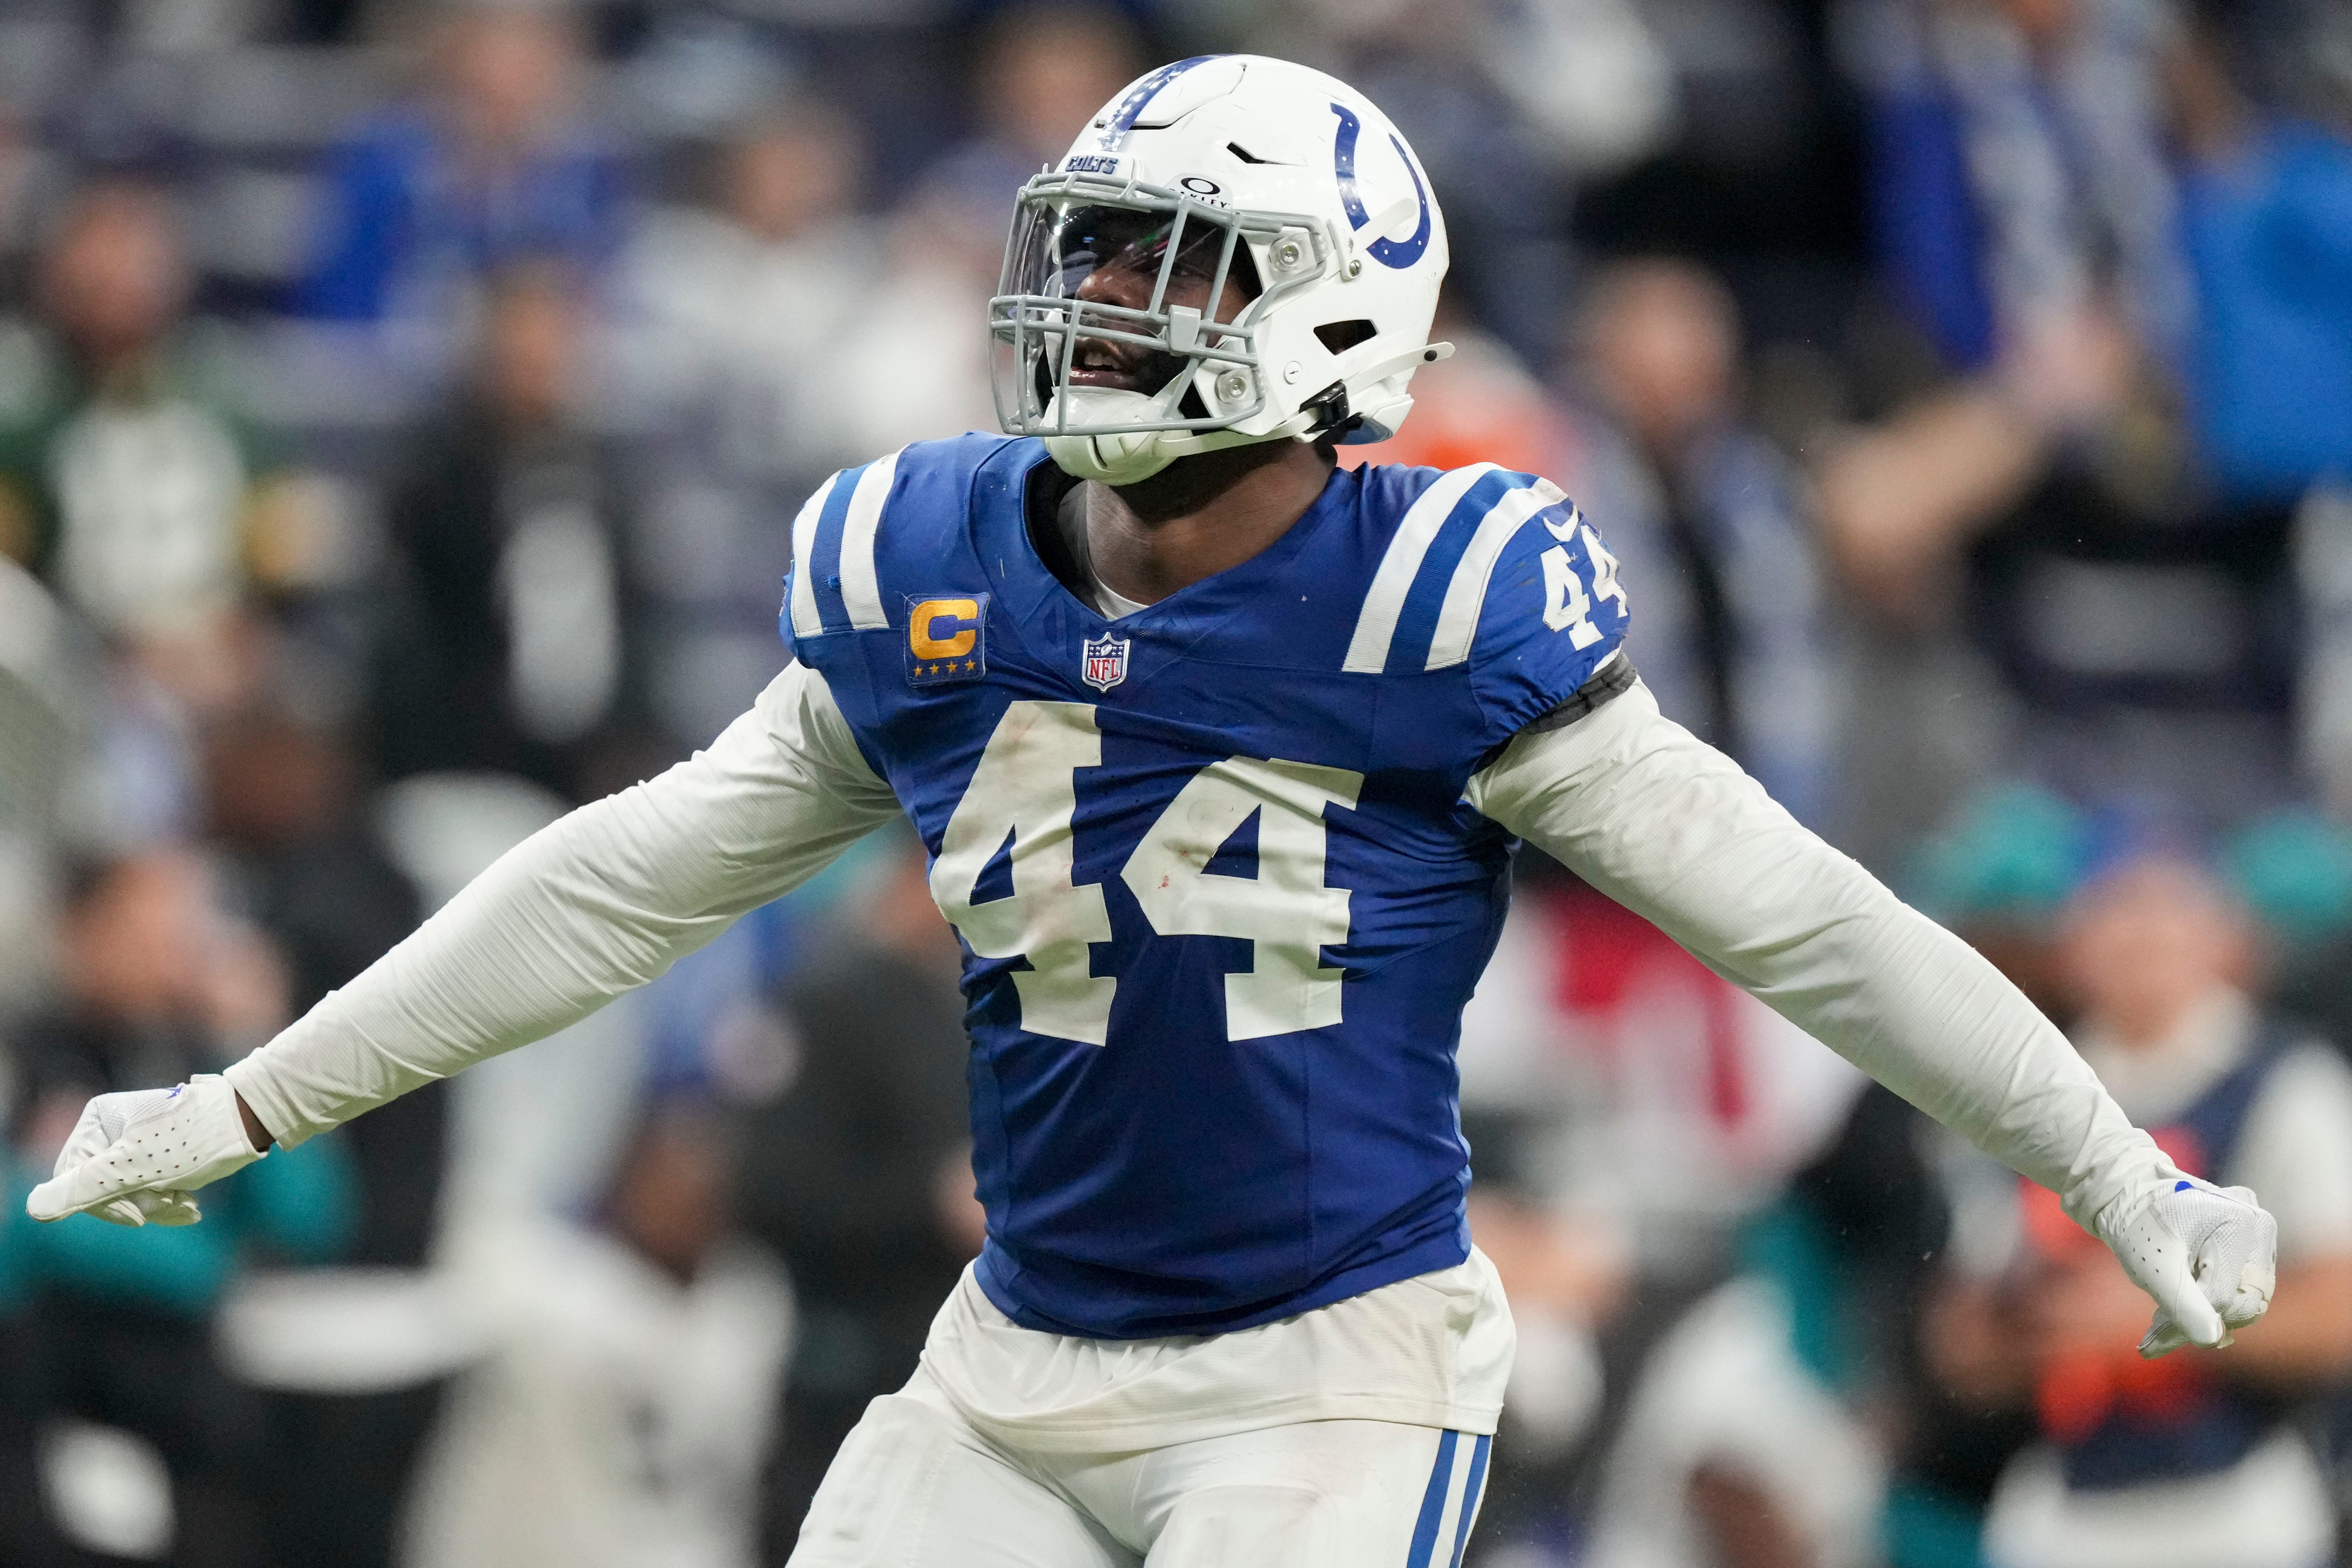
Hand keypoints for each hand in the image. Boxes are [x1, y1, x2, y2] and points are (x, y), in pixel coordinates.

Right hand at [24, 1075, 266, 1227]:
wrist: (252, 1121)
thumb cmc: (196, 1139)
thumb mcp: (134, 1168)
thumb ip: (84, 1188)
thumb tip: (35, 1208)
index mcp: (97, 1121)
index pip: (74, 1181)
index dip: (104, 1206)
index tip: (140, 1216)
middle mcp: (113, 1127)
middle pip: (104, 1188)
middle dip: (138, 1203)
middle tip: (172, 1200)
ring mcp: (138, 1141)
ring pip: (130, 1192)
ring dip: (158, 1204)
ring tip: (188, 1203)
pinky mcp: (162, 1153)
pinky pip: (152, 1187)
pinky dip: (170, 1201)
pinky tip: (192, 1207)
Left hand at [2094, 1175, 2277, 1358]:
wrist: (2129, 1197)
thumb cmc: (2139, 1226)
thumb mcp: (2155, 1267)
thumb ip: (2184, 1304)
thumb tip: (2214, 1341)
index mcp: (2243, 1224)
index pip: (2225, 1296)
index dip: (2189, 1321)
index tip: (2151, 1341)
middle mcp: (2260, 1229)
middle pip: (2243, 1302)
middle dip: (2197, 1320)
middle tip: (2154, 1333)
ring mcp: (2259, 1239)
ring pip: (2242, 1301)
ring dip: (2201, 1315)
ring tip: (2159, 1320)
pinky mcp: (2250, 1250)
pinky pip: (2238, 1290)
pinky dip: (2205, 1303)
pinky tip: (2173, 1305)